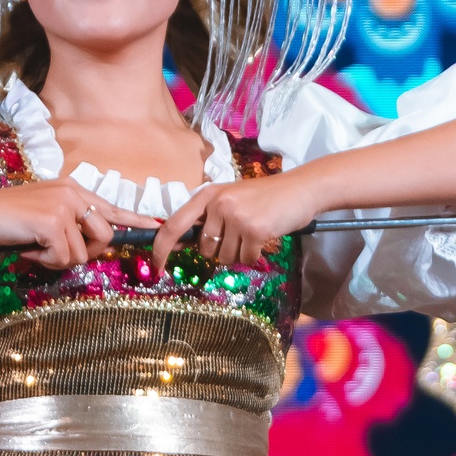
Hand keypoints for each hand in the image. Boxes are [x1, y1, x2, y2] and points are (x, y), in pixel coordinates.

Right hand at [0, 182, 149, 268]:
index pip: (111, 208)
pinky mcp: (52, 222)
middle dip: (86, 254)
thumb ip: (69, 224)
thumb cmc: (6, 218)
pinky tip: (27, 249)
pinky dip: (44, 261)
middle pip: (105, 236)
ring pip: (82, 253)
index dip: (134, 221)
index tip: (155, 227)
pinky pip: (63, 258)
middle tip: (57, 254)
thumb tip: (90, 247)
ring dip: (58, 260)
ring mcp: (64, 206)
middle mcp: (73, 193)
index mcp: (73, 189)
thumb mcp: (43, 215)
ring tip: (34, 248)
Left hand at [153, 172, 322, 270]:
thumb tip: (181, 244)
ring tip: (253, 231)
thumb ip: (206, 218)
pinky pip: (245, 259)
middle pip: (205, 249)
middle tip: (240, 233)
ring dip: (239, 252)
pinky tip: (264, 237)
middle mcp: (218, 205)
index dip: (160, 248)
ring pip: (225, 257)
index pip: (172, 225)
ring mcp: (236, 217)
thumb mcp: (229, 199)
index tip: (156, 266)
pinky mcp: (254, 230)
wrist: (300, 190)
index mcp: (206, 195)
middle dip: (220, 249)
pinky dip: (254, 255)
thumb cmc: (263, 197)